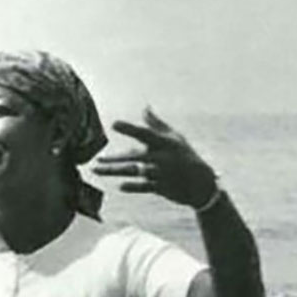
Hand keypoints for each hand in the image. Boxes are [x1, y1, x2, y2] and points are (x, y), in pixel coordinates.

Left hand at [92, 109, 216, 208]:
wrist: (200, 183)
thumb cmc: (184, 156)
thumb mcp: (174, 137)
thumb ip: (156, 124)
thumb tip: (145, 108)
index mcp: (163, 142)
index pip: (143, 134)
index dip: (129, 129)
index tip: (114, 124)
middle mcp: (160, 157)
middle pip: (133, 157)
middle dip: (114, 159)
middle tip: (96, 160)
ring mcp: (159, 174)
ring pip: (133, 172)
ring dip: (114, 171)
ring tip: (96, 170)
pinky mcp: (160, 188)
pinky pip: (143, 187)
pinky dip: (133, 186)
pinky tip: (120, 186)